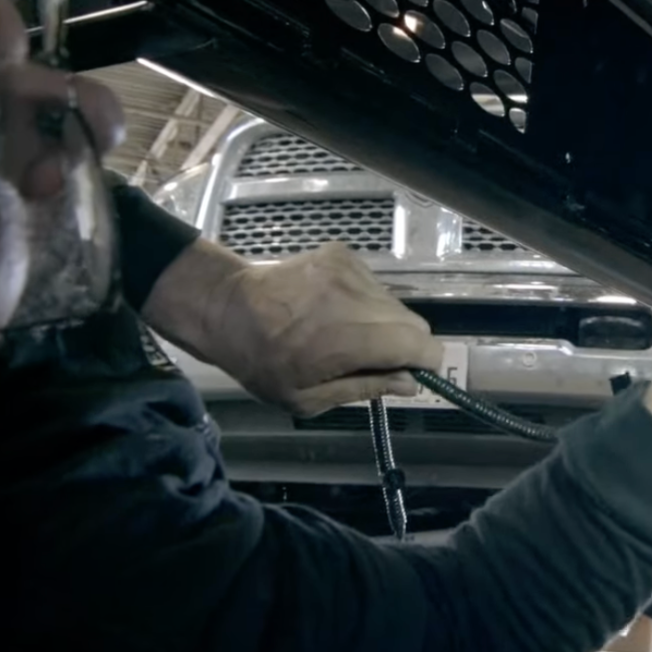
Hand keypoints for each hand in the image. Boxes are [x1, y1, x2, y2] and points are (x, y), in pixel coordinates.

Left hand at [153, 241, 444, 416]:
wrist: (226, 307)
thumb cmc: (262, 361)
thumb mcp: (308, 398)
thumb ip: (366, 388)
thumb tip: (410, 383)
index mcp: (349, 338)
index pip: (419, 343)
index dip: (426, 361)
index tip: (414, 373)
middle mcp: (356, 297)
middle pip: (413, 322)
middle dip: (404, 344)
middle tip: (374, 360)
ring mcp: (350, 270)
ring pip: (395, 302)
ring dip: (384, 322)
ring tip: (348, 334)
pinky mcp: (342, 254)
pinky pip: (375, 284)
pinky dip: (366, 300)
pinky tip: (336, 311)